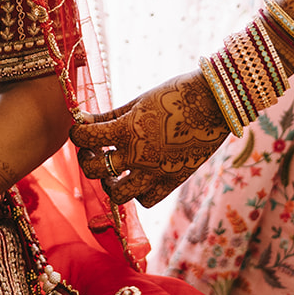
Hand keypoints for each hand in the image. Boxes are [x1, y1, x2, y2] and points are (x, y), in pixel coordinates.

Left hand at [70, 72, 229, 206]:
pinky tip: (136, 176)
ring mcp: (156, 173)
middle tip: (93, 150)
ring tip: (112, 168)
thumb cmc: (174, 94)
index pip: (86, 138)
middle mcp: (138, 156)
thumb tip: (83, 120)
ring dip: (109, 182)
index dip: (77, 133)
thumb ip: (108, 115)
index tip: (80, 129)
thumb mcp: (136, 102)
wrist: (216, 103)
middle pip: (94, 170)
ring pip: (117, 194)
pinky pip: (146, 200)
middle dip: (87, 159)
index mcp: (127, 130)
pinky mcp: (172, 182)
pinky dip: (137, 192)